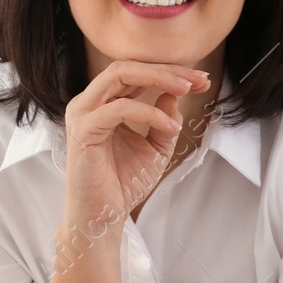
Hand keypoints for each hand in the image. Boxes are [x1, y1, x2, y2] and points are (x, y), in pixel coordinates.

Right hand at [61, 60, 209, 225]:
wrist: (102, 215)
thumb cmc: (122, 183)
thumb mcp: (156, 148)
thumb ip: (164, 121)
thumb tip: (174, 95)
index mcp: (103, 104)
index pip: (135, 74)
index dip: (169, 72)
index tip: (200, 81)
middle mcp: (88, 103)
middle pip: (127, 67)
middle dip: (166, 69)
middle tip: (197, 80)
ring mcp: (83, 114)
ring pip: (119, 76)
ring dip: (158, 78)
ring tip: (186, 89)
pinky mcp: (83, 130)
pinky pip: (119, 108)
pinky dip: (148, 112)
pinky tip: (168, 126)